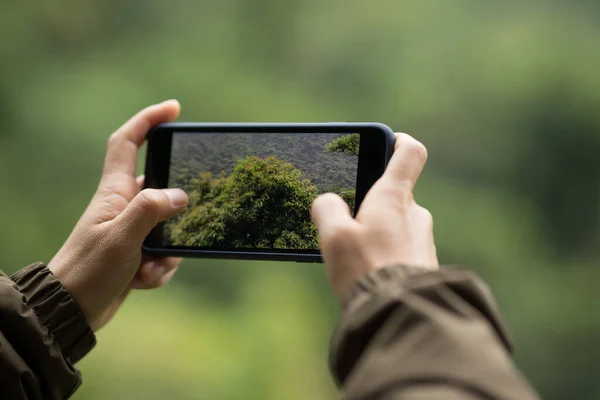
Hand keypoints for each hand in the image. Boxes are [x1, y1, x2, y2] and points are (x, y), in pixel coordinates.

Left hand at [48, 100, 188, 330]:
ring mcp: (131, 230)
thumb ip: (150, 210)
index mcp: (114, 192)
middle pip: (161, 188)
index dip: (148, 120)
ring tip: (149, 268)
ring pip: (169, 225)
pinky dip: (160, 268)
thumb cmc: (89, 270)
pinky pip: (164, 252)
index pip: (128, 142)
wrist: (72, 311)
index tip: (174, 109)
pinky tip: (144, 280)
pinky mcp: (137, 252)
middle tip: (188, 217)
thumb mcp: (122, 238)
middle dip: (177, 207)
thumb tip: (180, 195)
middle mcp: (124, 206)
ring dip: (168, 250)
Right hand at [312, 133, 437, 301]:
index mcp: (394, 198)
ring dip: (378, 232)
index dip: (399, 142)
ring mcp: (423, 240)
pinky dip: (386, 253)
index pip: (410, 153)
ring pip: (398, 224)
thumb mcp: (334, 236)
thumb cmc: (366, 271)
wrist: (400, 315)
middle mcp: (416, 214)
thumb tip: (328, 202)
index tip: (388, 143)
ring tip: (356, 256)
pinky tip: (369, 272)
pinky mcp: (424, 264)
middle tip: (349, 223)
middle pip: (395, 193)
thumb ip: (327, 209)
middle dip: (372, 203)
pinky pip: (402, 248)